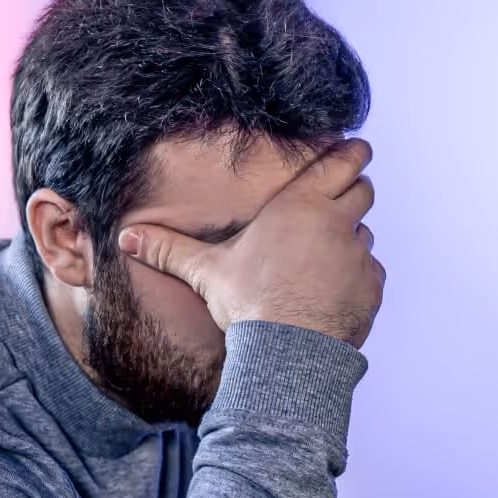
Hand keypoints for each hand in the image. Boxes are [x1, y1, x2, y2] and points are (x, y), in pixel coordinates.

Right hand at [116, 139, 385, 347]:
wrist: (289, 351)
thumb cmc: (249, 305)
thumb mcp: (206, 271)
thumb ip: (168, 249)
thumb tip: (125, 238)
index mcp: (300, 205)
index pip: (340, 163)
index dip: (352, 152)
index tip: (358, 146)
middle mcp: (337, 223)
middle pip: (363, 191)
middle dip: (356, 188)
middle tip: (347, 191)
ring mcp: (358, 256)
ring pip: (366, 233)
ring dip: (352, 236)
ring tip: (331, 250)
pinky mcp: (370, 288)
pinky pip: (372, 272)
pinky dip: (359, 275)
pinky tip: (337, 287)